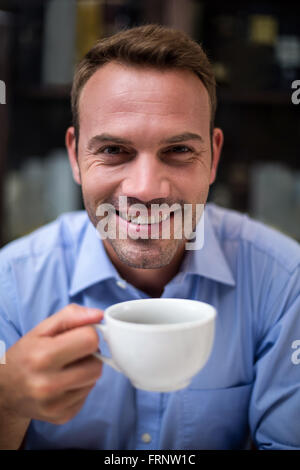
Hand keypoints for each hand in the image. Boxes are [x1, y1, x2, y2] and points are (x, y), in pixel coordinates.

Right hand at [0, 304, 102, 424]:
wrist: (5, 390)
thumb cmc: (26, 354)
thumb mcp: (42, 329)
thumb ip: (71, 315)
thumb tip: (99, 316)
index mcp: (43, 356)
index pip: (90, 340)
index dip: (88, 333)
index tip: (78, 335)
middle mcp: (48, 384)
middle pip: (97, 365)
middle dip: (90, 355)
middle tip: (73, 353)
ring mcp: (55, 404)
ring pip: (94, 380)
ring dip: (86, 371)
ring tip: (67, 368)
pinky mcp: (62, 416)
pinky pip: (87, 395)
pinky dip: (80, 386)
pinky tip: (64, 383)